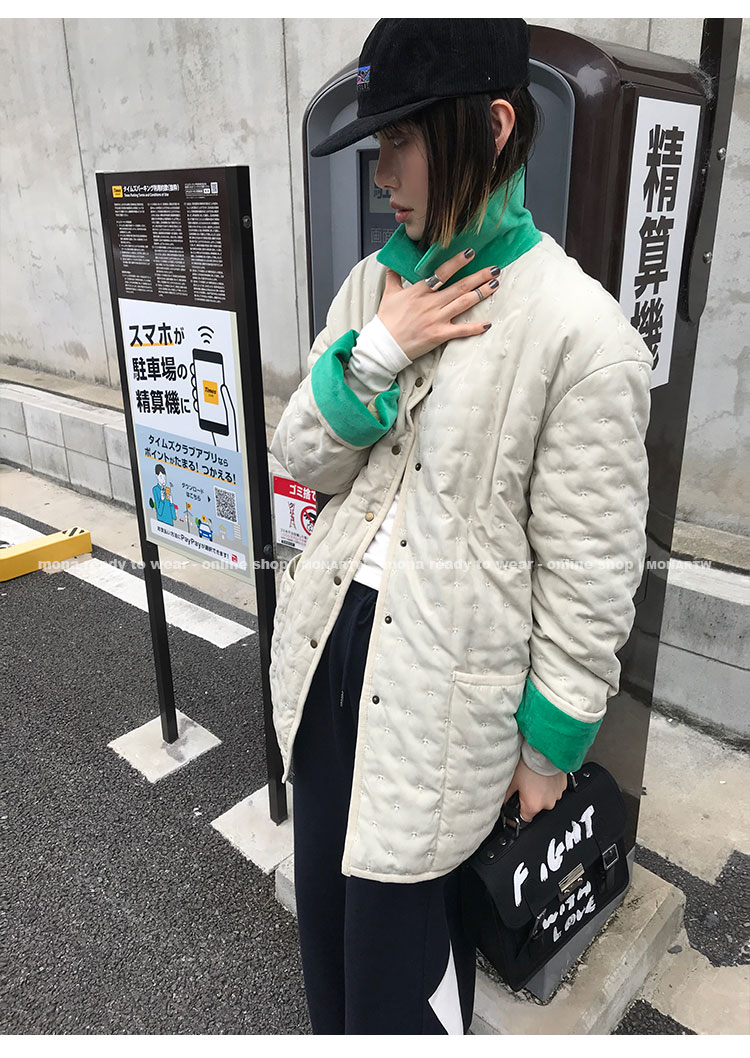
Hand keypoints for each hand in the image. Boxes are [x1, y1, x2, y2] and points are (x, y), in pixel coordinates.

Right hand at [377, 248, 500, 361]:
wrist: (384, 345)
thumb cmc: (386, 321)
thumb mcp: (388, 294)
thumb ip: (393, 277)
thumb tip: (391, 264)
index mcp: (419, 291)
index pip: (441, 273)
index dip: (457, 262)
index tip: (471, 253)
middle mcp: (431, 303)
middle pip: (459, 286)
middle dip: (479, 276)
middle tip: (494, 269)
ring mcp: (436, 319)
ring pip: (463, 303)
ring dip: (481, 293)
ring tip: (495, 285)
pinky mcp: (439, 335)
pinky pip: (460, 330)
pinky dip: (475, 327)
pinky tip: (487, 323)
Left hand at [503, 756, 567, 823]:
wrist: (545, 751)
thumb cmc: (529, 764)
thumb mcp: (512, 781)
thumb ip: (506, 796)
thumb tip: (503, 802)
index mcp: (533, 806)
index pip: (524, 819)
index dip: (517, 812)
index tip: (515, 807)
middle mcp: (547, 803)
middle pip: (536, 807)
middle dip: (529, 798)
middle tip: (524, 785)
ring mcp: (557, 795)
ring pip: (546, 797)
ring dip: (540, 791)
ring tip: (534, 777)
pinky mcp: (563, 786)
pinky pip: (553, 789)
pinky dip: (548, 784)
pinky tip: (542, 775)